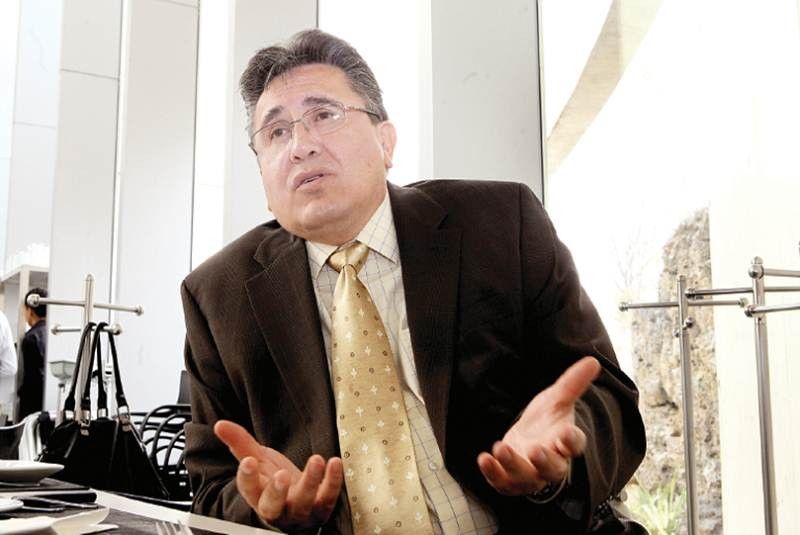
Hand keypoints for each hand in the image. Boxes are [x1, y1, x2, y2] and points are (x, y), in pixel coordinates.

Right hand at [214, 420, 343, 529]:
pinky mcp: (322, 508)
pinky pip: (329, 497)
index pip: (248, 490)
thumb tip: (219, 424)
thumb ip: (239, 443)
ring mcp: (300, 511)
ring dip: (311, 481)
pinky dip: (333, 481)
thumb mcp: (257, 461)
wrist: (298, 503)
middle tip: (281, 475)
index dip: (247, 478)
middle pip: (273, 506)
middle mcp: (277, 508)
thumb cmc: (274, 482)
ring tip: (315, 459)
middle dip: (276, 491)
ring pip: (304, 502)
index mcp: (258, 496)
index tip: (248, 461)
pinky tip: (335, 463)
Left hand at [477, 356, 600, 495]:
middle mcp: (551, 463)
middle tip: (535, 449)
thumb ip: (572, 383)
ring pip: (526, 478)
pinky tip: (484, 459)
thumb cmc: (547, 420)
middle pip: (553, 469)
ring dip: (513, 466)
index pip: (575, 445)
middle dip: (544, 461)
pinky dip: (493, 474)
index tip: (567, 432)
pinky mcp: (510, 480)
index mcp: (565, 442)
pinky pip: (503, 484)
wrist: (528, 438)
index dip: (572, 440)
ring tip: (500, 447)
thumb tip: (593, 361)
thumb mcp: (557, 398)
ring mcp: (531, 474)